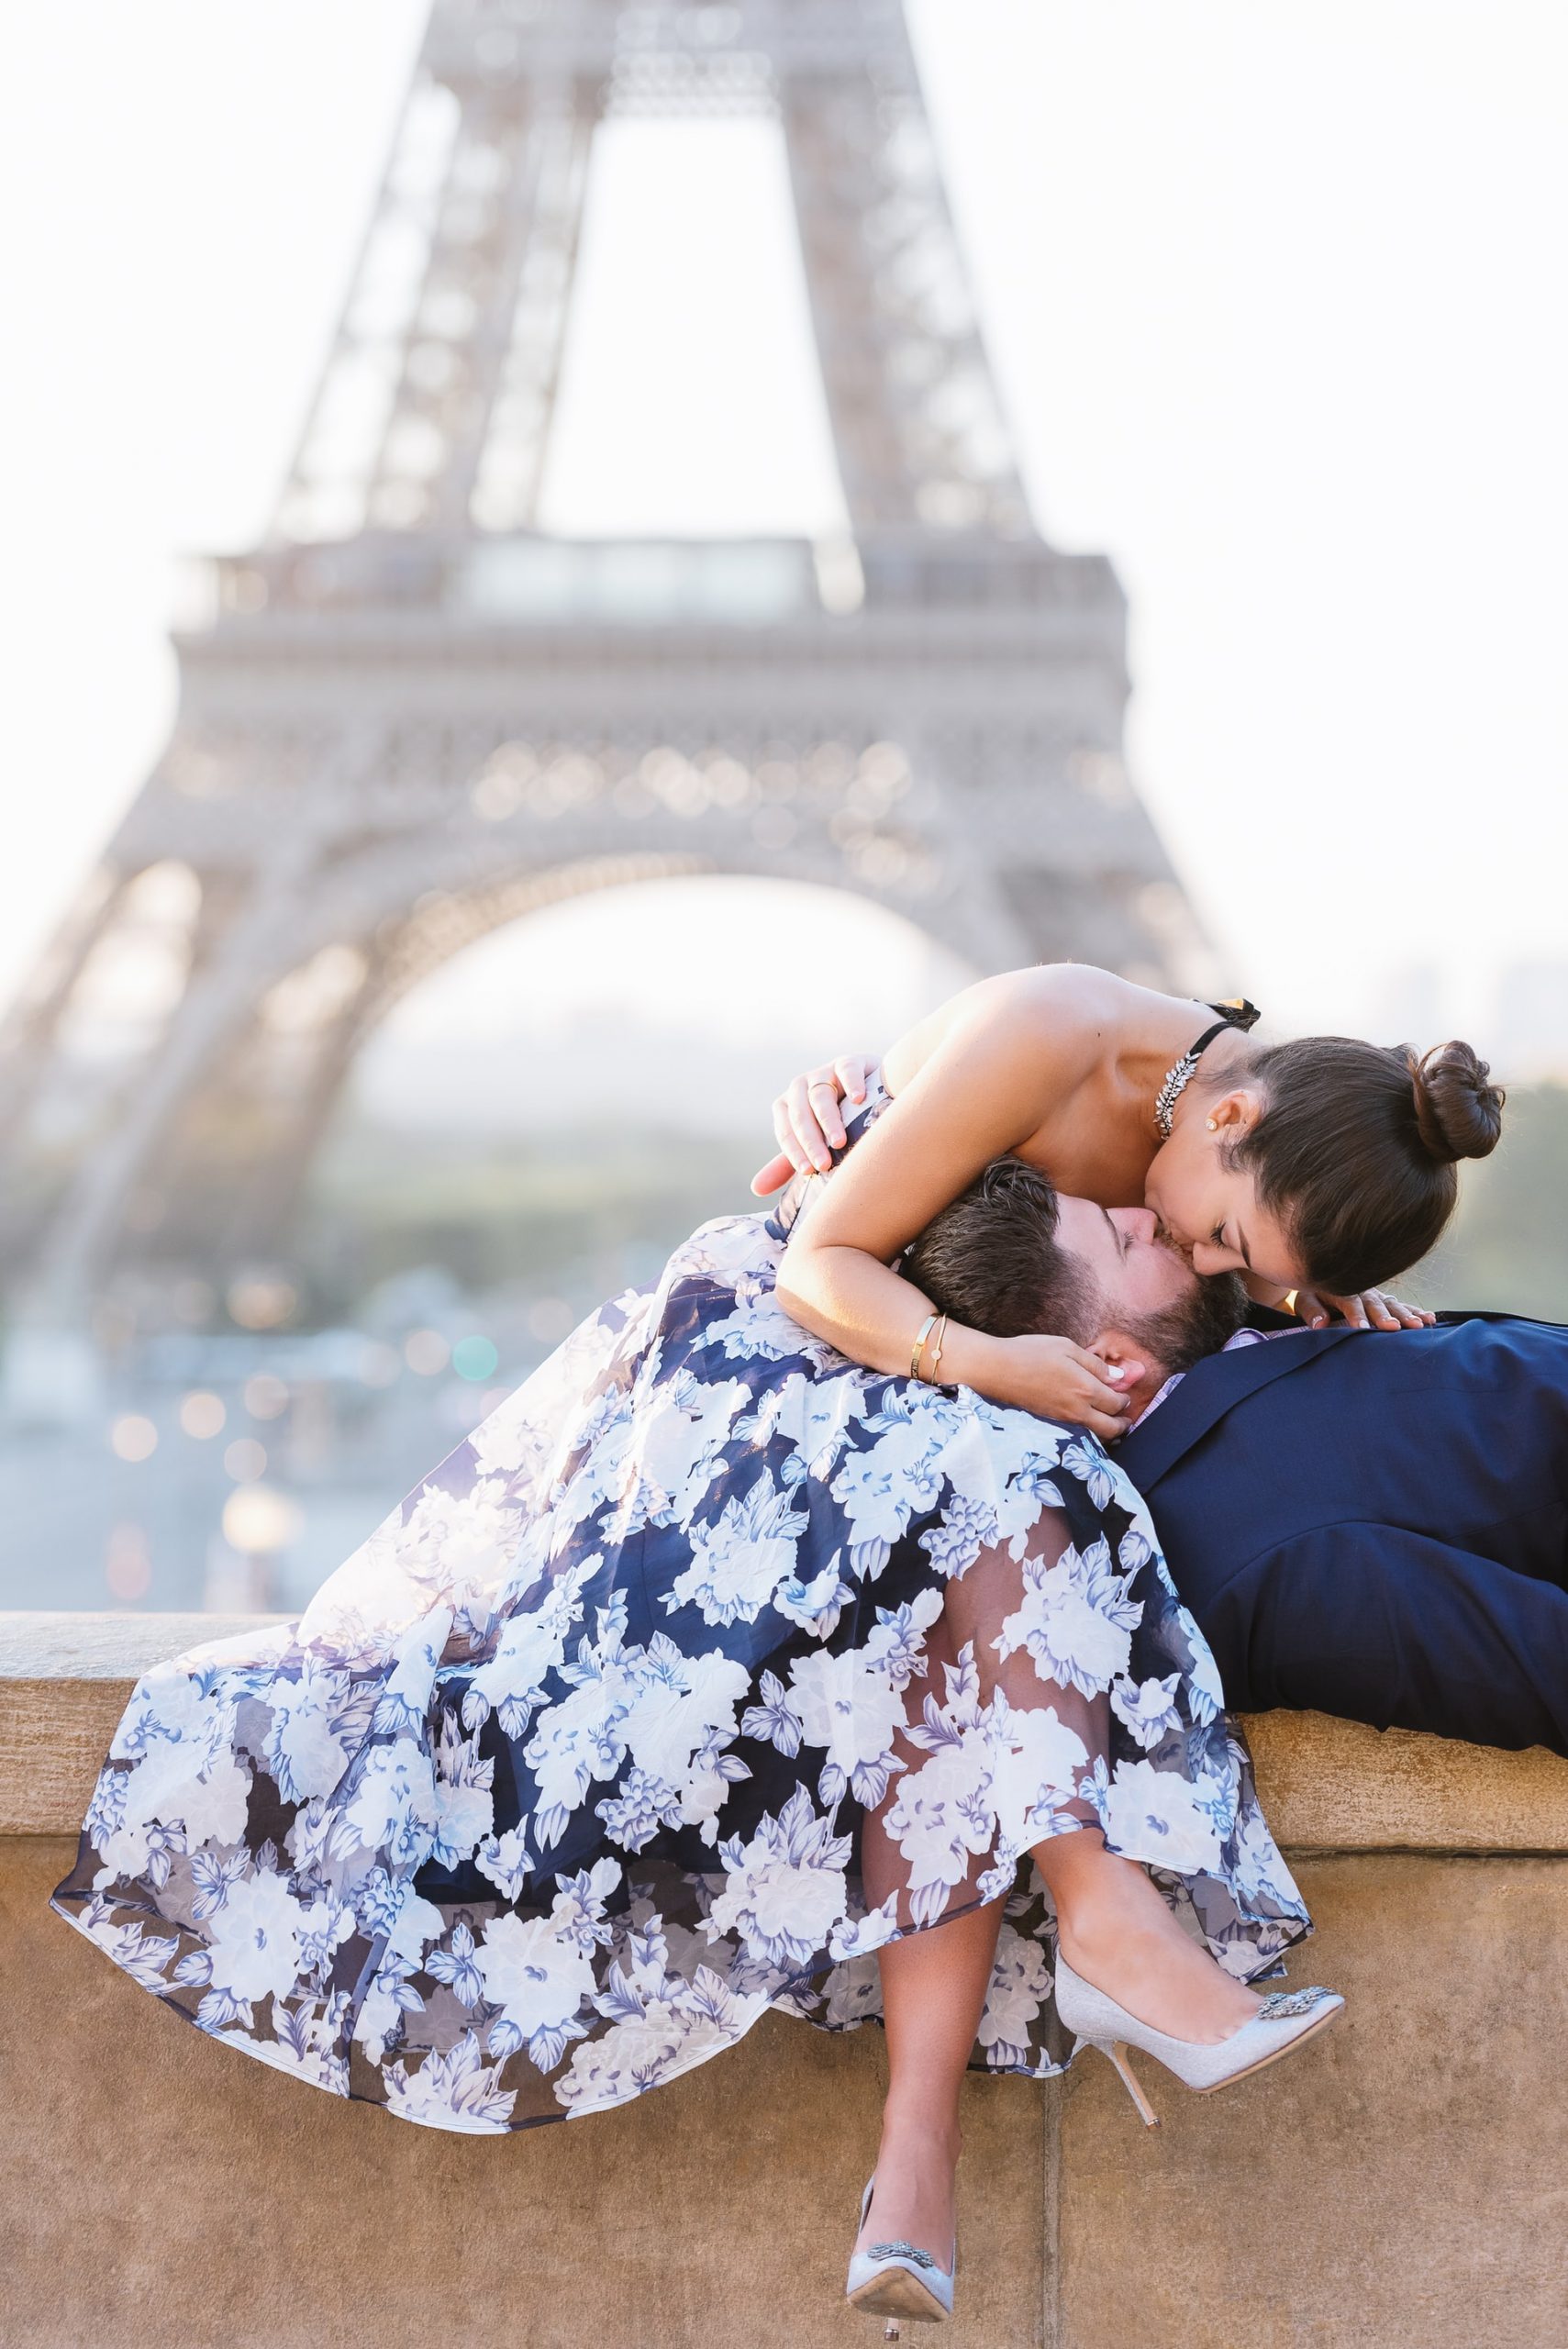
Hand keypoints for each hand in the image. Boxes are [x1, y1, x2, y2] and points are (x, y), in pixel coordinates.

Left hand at [750, 1053, 879, 1194]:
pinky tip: (859, 1099)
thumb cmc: (835, 1122)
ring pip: (821, 1096)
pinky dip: (852, 1084)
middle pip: (801, 1116)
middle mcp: (800, 1088)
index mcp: (787, 1108)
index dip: (795, 1153)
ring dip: (829, 1120)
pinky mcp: (848, 1062)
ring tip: (839, 1141)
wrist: (867, 1089)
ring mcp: (823, 1072)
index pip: (785, 1132)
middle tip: (824, 1164)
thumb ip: (786, 1165)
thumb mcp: (810, 1143)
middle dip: (811, 1142)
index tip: (809, 1172)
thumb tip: (756, 1189)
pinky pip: (846, 1070)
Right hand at [993, 1333, 1145, 1441]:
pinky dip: (1089, 1432)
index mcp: (1086, 1388)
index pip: (1116, 1402)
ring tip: (1112, 1425)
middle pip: (1110, 1428)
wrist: (996, 1370)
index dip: (1124, 1400)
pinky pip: (1078, 1434)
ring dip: (1108, 1432)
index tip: (1125, 1395)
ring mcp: (1062, 1420)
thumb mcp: (1066, 1347)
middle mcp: (1077, 1409)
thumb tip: (1117, 1378)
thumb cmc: (1030, 1353)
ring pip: (1095, 1436)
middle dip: (1122, 1424)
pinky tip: (1086, 1422)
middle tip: (1126, 1419)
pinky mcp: (1050, 1424)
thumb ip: (1095, 1364)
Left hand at [1291, 1287, 1435, 1331]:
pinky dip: (1415, 1311)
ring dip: (1406, 1314)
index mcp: (1340, 1288)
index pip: (1349, 1302)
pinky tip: (1430, 1319)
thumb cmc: (1313, 1293)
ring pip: (1393, 1304)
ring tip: (1419, 1325)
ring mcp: (1377, 1294)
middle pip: (1375, 1303)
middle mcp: (1363, 1290)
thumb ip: (1312, 1310)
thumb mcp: (1305, 1299)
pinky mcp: (1386, 1300)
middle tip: (1395, 1328)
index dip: (1356, 1315)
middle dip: (1385, 1316)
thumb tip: (1321, 1324)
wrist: (1322, 1276)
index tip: (1362, 1329)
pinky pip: (1403, 1305)